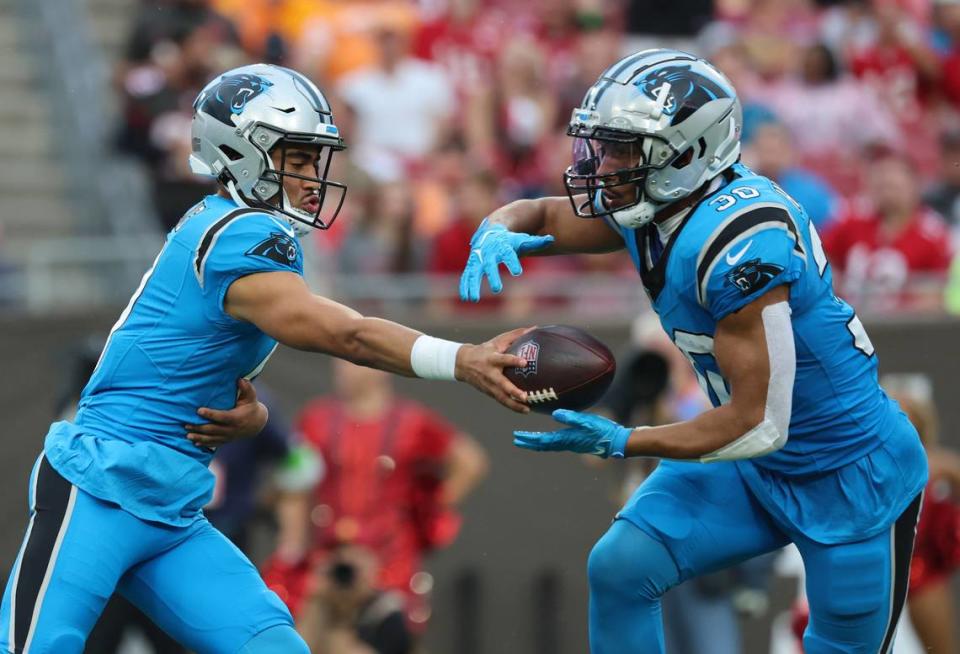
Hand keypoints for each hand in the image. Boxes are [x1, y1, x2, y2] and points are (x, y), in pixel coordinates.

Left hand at [186, 378, 268, 447]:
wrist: (257, 424)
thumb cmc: (251, 407)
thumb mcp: (251, 397)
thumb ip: (247, 388)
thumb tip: (241, 379)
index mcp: (236, 418)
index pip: (222, 417)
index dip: (210, 414)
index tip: (199, 410)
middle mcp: (232, 429)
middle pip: (213, 429)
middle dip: (199, 428)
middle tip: (187, 425)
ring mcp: (229, 436)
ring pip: (212, 438)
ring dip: (200, 438)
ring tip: (188, 435)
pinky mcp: (227, 440)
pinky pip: (215, 444)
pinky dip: (205, 444)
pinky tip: (195, 443)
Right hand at [456, 326, 532, 413]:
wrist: (462, 363)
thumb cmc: (485, 349)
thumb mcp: (497, 341)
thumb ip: (515, 335)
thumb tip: (534, 328)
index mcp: (492, 359)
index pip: (503, 360)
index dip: (513, 361)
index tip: (524, 362)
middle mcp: (490, 374)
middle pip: (502, 384)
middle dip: (513, 391)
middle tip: (525, 396)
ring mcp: (489, 385)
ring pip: (502, 397)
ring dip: (514, 405)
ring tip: (527, 409)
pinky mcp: (489, 392)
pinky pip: (502, 401)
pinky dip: (513, 407)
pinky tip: (525, 410)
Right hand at [459, 219, 553, 301]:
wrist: (491, 232)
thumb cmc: (510, 240)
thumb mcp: (523, 240)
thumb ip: (536, 242)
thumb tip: (551, 239)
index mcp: (502, 246)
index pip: (508, 254)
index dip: (513, 262)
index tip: (518, 272)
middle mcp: (488, 252)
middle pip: (490, 264)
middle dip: (493, 276)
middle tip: (498, 290)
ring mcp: (478, 259)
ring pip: (474, 272)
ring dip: (473, 285)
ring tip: (473, 299)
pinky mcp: (472, 264)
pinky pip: (467, 275)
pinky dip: (465, 285)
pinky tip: (466, 298)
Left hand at [513, 409, 632, 457]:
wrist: (616, 442)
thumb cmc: (602, 430)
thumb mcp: (587, 421)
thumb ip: (571, 418)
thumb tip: (555, 414)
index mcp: (566, 439)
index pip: (543, 440)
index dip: (529, 439)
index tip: (517, 437)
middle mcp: (566, 443)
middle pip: (543, 445)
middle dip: (529, 442)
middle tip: (516, 440)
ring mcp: (571, 444)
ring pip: (549, 445)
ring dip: (537, 442)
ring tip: (527, 440)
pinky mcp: (577, 442)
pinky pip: (556, 443)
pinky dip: (547, 441)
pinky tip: (548, 438)